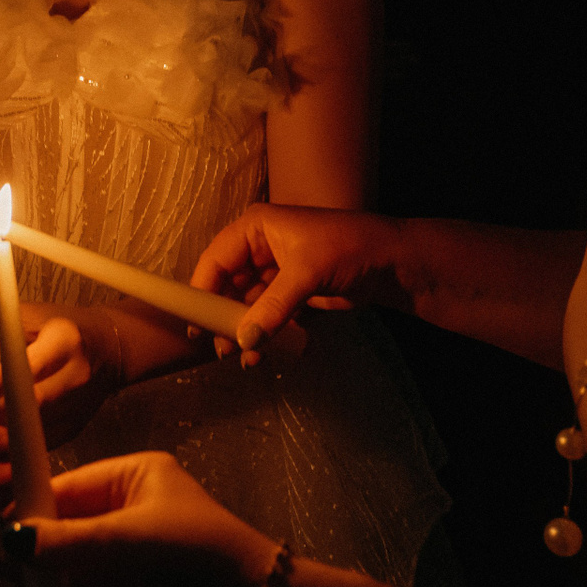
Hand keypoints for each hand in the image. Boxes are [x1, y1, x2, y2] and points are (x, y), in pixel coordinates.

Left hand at [0, 309, 121, 446]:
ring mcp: (76, 408)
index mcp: (66, 342)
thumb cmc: (63, 327)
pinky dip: (8, 444)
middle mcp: (75, 378)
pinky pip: (36, 444)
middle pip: (29, 403)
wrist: (109, 351)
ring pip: (30, 428)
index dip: (0, 378)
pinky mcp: (72, 429)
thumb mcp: (38, 316)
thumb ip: (6, 328)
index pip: (31, 365)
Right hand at [11, 452, 278, 586]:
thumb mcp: (130, 538)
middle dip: (40, 546)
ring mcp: (143, 549)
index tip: (2, 523)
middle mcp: (139, 508)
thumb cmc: (200, 550)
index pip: (75, 484)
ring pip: (84, 562)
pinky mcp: (147, 586)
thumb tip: (15, 539)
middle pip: (75, 525)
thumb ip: (71, 542)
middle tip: (2, 564)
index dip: (38, 504)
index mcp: (140, 475)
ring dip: (51, 578)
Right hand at [190, 204, 398, 362]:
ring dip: (244, 330)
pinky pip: (268, 314)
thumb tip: (244, 341)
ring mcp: (275, 271)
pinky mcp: (291, 292)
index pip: (216, 260)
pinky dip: (264, 333)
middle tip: (221, 349)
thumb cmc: (347, 249)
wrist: (391, 262)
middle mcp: (259, 247)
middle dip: (223, 317)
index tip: (194, 324)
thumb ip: (273, 307)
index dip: (202, 290)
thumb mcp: (307, 273)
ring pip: (247, 304)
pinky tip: (262, 355)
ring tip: (244, 358)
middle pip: (228, 285)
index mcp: (255, 228)